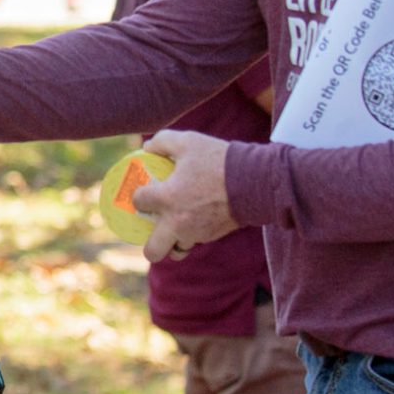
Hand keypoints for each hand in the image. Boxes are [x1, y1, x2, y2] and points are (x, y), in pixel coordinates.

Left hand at [135, 130, 237, 261]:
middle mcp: (178, 222)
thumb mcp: (188, 141)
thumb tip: (148, 148)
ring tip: (174, 227)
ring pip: (176, 251)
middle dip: (149, 246)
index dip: (138, 196)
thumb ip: (162, 141)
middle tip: (151, 229)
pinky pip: (196, 242)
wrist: (255, 181)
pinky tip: (196, 219)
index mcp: (167, 198)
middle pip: (153, 251)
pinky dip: (192, 235)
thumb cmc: (219, 160)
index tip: (144, 191)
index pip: (138, 203)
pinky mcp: (213, 236)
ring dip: (172, 243)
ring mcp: (196, 233)